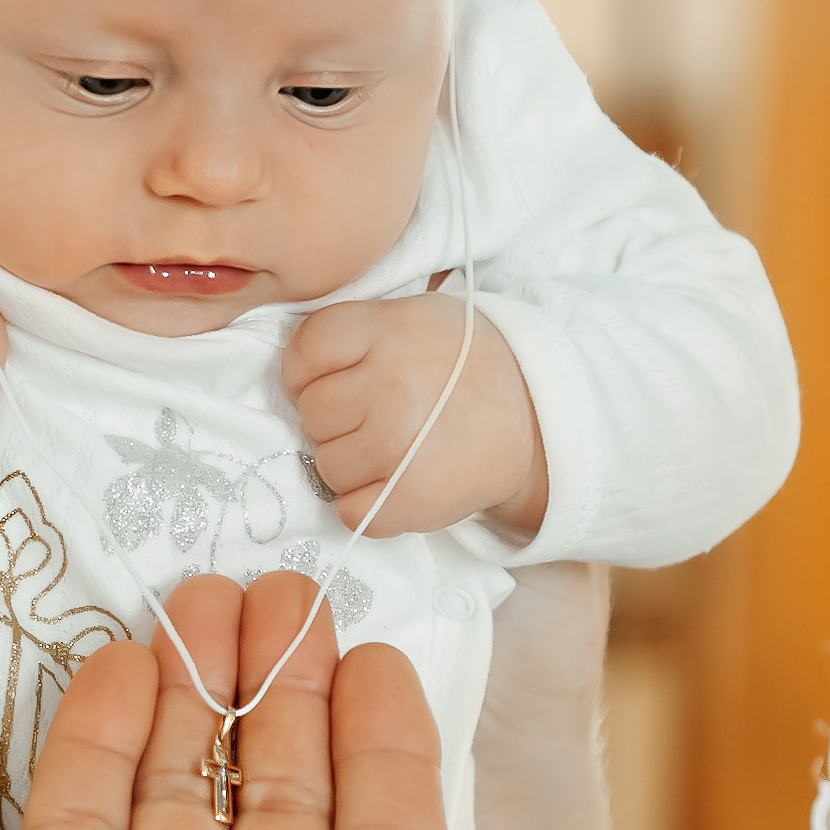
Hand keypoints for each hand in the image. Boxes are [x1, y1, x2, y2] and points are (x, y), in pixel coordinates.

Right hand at [0, 570, 723, 829]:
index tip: (375, 653)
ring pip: (186, 805)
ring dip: (197, 702)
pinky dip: (105, 747)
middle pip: (285, 809)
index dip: (387, 751)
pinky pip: (87, 828)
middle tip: (284, 592)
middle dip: (287, 699)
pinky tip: (123, 663)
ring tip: (203, 598)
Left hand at [284, 293, 547, 538]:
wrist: (535, 416)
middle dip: (333, 418)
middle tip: (372, 415)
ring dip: (349, 463)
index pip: (304, 352)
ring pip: (326, 465)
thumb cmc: (465, 364)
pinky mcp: (410, 500)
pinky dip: (364, 505)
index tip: (333, 379)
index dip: (307, 370)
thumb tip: (294, 367)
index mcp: (387, 332)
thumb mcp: (413, 317)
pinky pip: (349, 511)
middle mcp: (389, 387)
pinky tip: (393, 482)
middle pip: (311, 413)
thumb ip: (356, 331)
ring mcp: (398, 446)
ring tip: (389, 449)